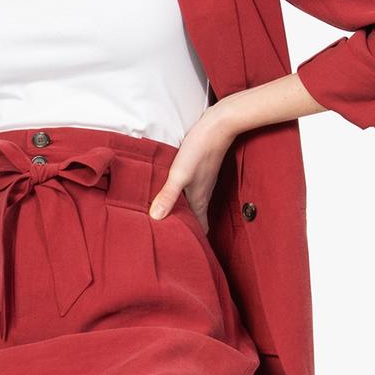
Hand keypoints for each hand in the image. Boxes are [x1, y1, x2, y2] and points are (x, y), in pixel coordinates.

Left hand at [148, 107, 235, 230]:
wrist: (219, 125)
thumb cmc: (200, 149)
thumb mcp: (180, 174)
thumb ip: (168, 196)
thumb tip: (156, 219)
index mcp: (199, 200)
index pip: (200, 228)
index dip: (193, 240)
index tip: (182, 250)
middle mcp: (203, 194)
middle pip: (196, 219)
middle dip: (187, 230)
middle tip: (171, 239)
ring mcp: (203, 182)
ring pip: (194, 205)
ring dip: (184, 213)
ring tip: (168, 220)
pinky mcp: (201, 171)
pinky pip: (193, 191)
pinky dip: (184, 198)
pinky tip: (173, 193)